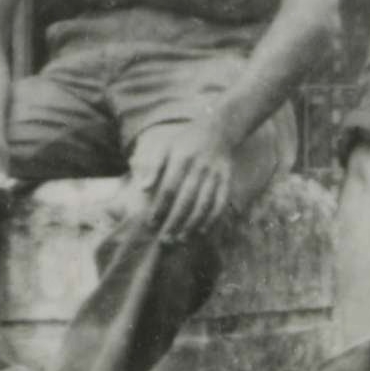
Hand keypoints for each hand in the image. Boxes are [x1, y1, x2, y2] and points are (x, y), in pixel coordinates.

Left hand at [131, 124, 239, 242]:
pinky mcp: (227, 180)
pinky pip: (220, 203)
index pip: (170, 187)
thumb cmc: (185, 143)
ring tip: (181, 239)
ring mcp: (215, 174)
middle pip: (187, 199)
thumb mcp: (166, 147)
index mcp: (182, 157)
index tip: (152, 223)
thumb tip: (143, 189)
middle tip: (165, 240)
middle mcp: (200, 166)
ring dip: (192, 224)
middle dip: (175, 221)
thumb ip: (153, 167)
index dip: (160, 206)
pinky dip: (212, 218)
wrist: (217, 131)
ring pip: (204, 204)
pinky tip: (202, 230)